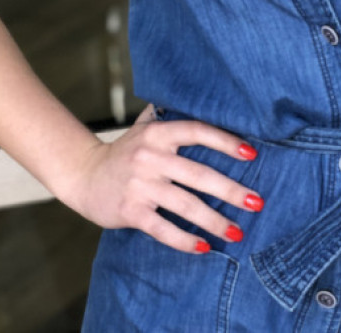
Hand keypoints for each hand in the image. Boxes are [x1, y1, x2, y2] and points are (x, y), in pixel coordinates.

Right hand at [63, 105, 262, 251]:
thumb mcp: (144, 126)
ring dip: (215, 221)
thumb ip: (169, 113)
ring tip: (237, 232)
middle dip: (231, 191)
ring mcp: (140, 185)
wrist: (83, 174)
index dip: (226, 142)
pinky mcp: (131, 211)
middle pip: (199, 175)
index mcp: (157, 133)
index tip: (252, 154)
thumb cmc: (125, 151)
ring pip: (186, 205)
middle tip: (257, 203)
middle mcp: (150, 157)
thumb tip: (203, 93)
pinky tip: (205, 248)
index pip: (198, 131)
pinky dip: (185, 240)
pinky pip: (163, 230)